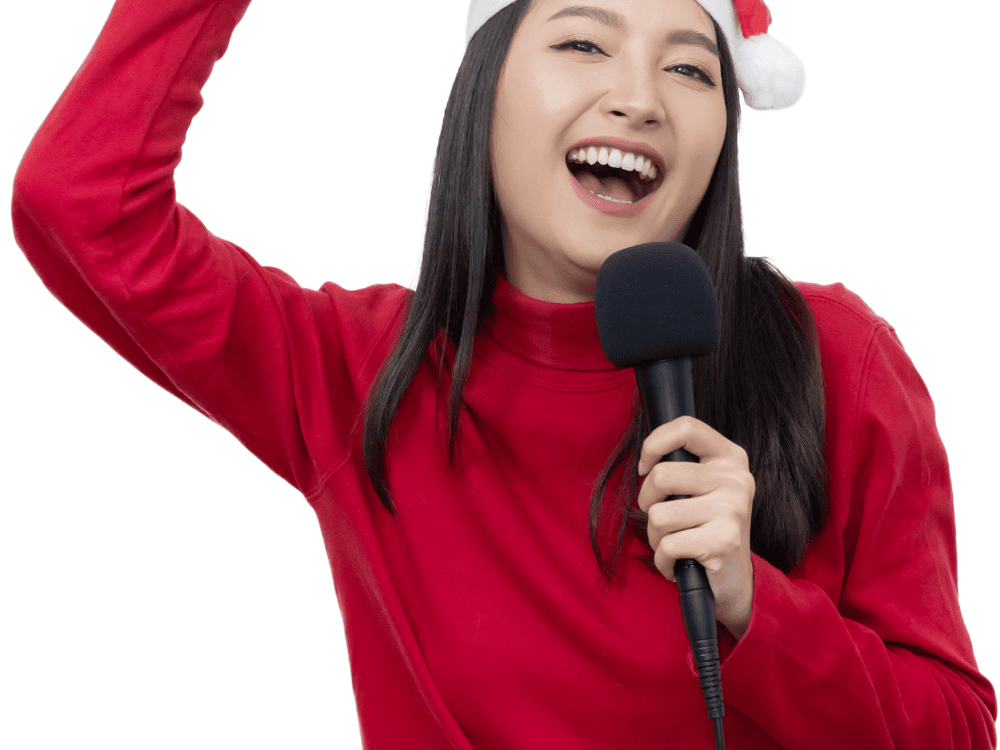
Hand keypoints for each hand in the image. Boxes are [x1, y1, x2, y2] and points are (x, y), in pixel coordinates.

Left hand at [637, 416, 755, 638]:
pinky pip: (667, 546)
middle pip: (661, 476)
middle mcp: (736, 479)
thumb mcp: (702, 488)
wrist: (735, 581)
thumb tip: (647, 458)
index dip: (653, 444)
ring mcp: (732, 509)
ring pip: (658, 515)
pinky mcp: (723, 541)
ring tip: (676, 543)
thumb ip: (682, 465)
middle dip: (648, 503)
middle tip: (663, 520)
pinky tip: (679, 563)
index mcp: (730, 457)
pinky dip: (663, 561)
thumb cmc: (707, 529)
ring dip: (656, 538)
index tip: (645, 466)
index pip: (686, 427)